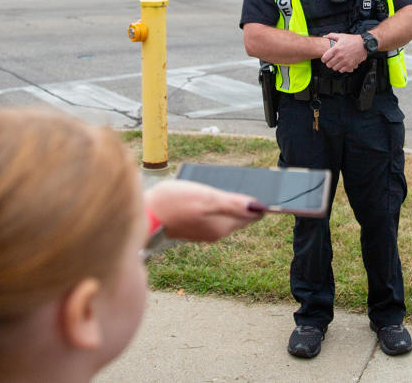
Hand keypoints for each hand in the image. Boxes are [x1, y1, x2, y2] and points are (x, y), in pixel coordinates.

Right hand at [143, 180, 265, 241]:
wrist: (142, 214)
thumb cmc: (174, 204)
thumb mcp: (206, 199)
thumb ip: (233, 204)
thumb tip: (258, 207)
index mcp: (223, 226)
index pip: (253, 214)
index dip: (260, 201)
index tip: (269, 186)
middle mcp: (216, 232)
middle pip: (240, 213)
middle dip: (247, 199)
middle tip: (254, 179)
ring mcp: (204, 230)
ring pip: (226, 212)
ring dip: (231, 199)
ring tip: (234, 180)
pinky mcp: (192, 225)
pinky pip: (212, 212)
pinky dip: (216, 201)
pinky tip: (211, 189)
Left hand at [320, 32, 367, 72]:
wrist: (364, 44)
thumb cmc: (352, 40)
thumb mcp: (341, 36)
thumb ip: (331, 36)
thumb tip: (324, 36)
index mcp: (336, 49)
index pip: (324, 58)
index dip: (323, 59)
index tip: (325, 59)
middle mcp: (339, 56)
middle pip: (329, 64)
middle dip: (329, 63)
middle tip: (331, 61)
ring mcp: (345, 61)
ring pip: (334, 68)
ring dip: (334, 66)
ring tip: (336, 63)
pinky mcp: (350, 65)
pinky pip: (342, 70)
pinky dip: (341, 68)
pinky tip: (342, 64)